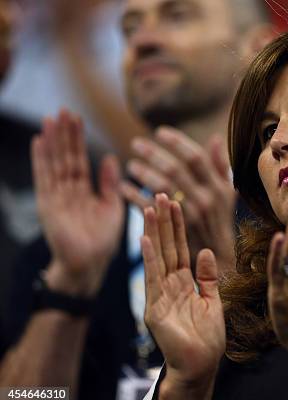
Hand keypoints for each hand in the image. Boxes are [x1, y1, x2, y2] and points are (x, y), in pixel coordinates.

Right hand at [32, 110, 123, 296]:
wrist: (89, 265)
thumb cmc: (102, 241)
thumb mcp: (112, 207)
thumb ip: (110, 183)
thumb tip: (110, 157)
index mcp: (84, 192)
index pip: (80, 160)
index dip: (78, 140)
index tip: (77, 118)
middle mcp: (67, 191)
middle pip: (66, 157)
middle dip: (65, 135)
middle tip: (64, 110)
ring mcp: (56, 197)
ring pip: (55, 163)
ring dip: (53, 141)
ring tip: (50, 118)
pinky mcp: (48, 204)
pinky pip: (45, 178)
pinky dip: (41, 160)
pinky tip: (39, 142)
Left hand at [122, 127, 236, 275]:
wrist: (220, 256)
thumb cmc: (221, 220)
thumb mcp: (227, 192)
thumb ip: (220, 166)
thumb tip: (215, 138)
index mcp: (216, 186)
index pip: (195, 157)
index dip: (177, 142)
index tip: (159, 132)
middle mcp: (205, 199)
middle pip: (175, 169)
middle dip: (153, 154)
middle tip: (136, 144)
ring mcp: (190, 215)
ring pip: (162, 188)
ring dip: (143, 174)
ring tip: (130, 165)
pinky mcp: (176, 230)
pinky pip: (150, 210)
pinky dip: (134, 196)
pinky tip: (123, 187)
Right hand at [141, 194, 224, 398]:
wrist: (201, 366)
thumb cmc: (207, 338)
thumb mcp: (212, 300)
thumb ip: (207, 276)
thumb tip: (204, 250)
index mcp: (183, 283)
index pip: (180, 248)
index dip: (178, 226)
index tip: (176, 202)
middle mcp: (169, 286)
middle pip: (167, 248)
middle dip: (164, 222)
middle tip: (160, 194)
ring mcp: (160, 296)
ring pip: (158, 258)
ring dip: (154, 233)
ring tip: (150, 208)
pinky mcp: (155, 309)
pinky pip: (154, 279)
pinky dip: (151, 259)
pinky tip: (146, 240)